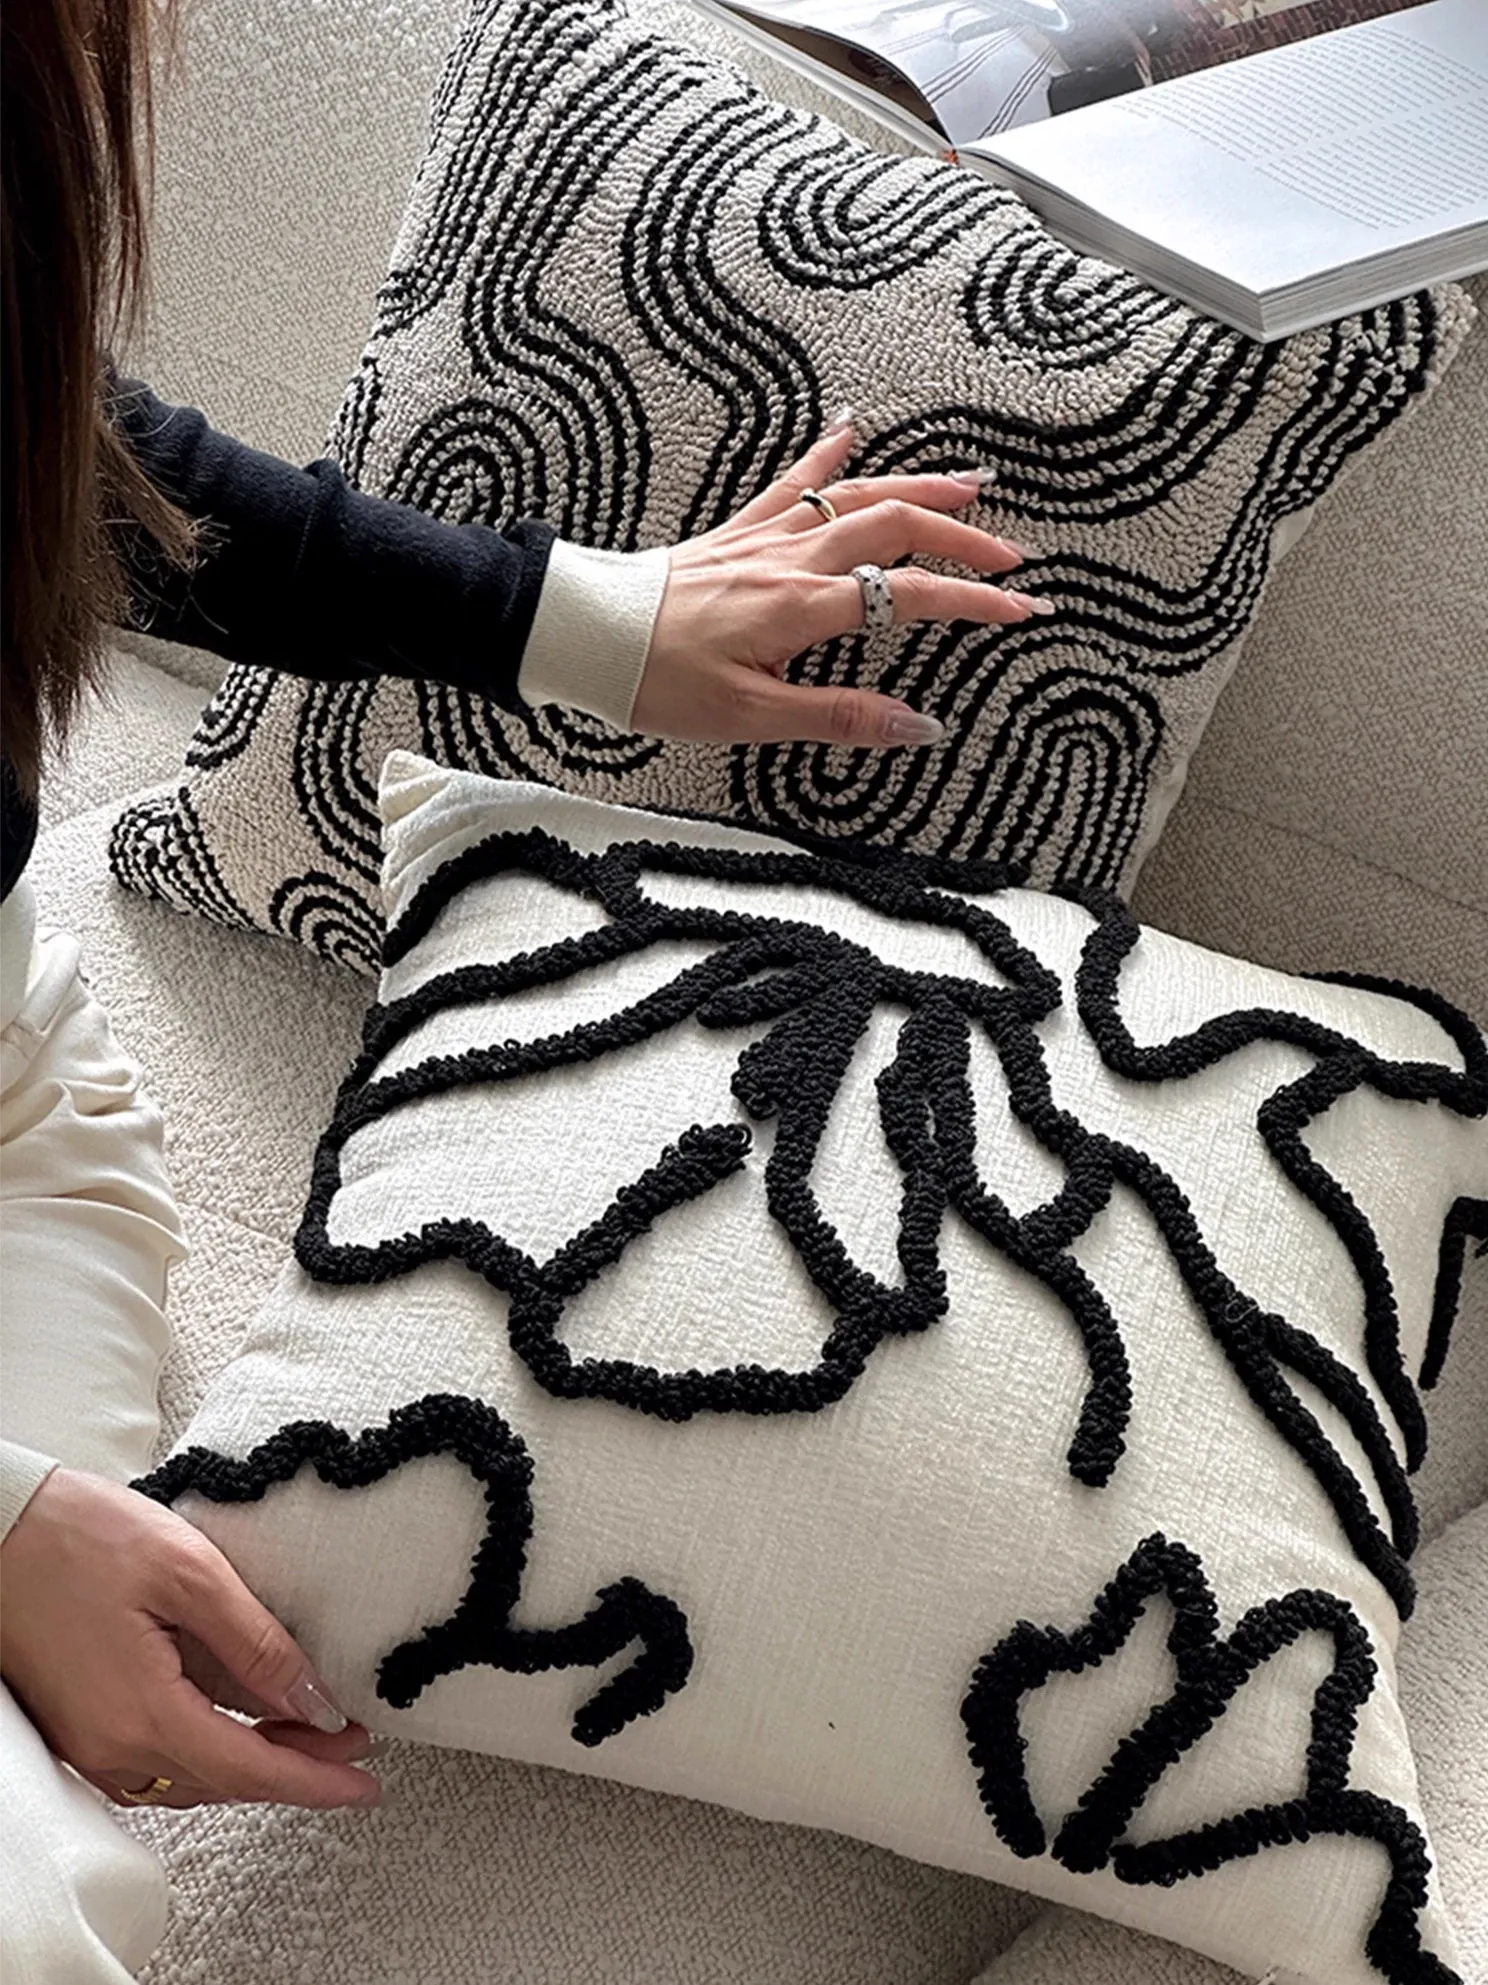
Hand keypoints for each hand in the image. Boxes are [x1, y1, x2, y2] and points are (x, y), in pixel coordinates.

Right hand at [0, 1466, 379, 1809]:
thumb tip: (315, 1703)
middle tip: (355, 1744)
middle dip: (295, 1769)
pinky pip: (157, 1760)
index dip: (315, 1781)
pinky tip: (239, 1722)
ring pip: (189, 1777)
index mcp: (142, 1716)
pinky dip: (210, 1750)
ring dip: (254, 1761)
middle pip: (224, 1780)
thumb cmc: (81, 1536)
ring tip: (312, 1729)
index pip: (250, 1771)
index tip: (367, 1785)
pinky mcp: (77, 1725)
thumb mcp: (190, 1574)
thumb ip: (257, 1645)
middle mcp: (111, 1748)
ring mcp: (88, 1743)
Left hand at [632, 416, 1044, 747]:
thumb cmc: (658, 681)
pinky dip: (828, 453)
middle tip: (1011, 555)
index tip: (1021, 610)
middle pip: (897, 525)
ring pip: (857, 493)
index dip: (974, 602)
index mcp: (801, 606)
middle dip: (964, 536)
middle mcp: (791, 558)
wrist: (586, 636)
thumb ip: (840, 717)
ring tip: (970, 481)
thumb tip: (919, 725)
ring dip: (919, 483)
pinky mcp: (737, 532)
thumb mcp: (752, 717)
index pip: (910, 594)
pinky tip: (851, 426)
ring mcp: (764, 537)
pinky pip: (793, 481)